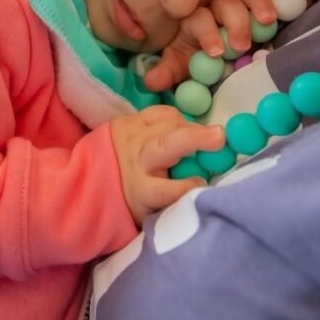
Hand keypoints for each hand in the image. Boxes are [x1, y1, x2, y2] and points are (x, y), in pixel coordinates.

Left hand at [110, 105, 226, 225]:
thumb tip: (207, 182)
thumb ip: (180, 198)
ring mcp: (132, 137)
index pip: (163, 191)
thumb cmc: (139, 195)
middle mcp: (135, 162)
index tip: (203, 183)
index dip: (185, 187)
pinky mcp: (130, 119)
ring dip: (190, 127)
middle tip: (221, 136)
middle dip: (193, 139)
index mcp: (140, 191)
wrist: (98, 175)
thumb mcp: (156, 207)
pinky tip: (184, 127)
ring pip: (165, 124)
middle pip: (163, 147)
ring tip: (205, 136)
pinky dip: (177, 117)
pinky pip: (160, 112)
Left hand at [143, 0, 275, 90]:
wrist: (216, 54)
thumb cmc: (197, 58)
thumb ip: (167, 73)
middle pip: (225, 4)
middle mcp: (215, 7)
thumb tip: (150, 82)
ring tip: (264, 23)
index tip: (215, 53)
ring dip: (256, 6)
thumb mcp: (181, 66)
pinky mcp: (256, 4)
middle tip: (240, 46)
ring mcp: (238, 2)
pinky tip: (274, 17)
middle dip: (234, 23)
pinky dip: (269, 3)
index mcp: (194, 20)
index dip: (207, 34)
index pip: (199, 19)